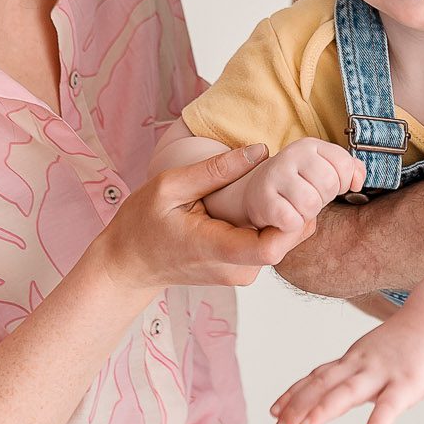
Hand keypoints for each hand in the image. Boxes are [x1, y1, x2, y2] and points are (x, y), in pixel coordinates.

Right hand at [97, 144, 300, 295]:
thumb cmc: (142, 225)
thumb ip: (216, 170)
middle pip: (286, 242)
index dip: (292, 217)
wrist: (128, 265)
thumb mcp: (170, 186)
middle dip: (294, 208)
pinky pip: (270, 243)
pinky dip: (272, 221)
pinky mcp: (241, 269)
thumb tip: (260, 150)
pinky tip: (259, 200)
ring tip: (271, 183)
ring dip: (284, 213)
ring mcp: (240, 273)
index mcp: (217, 249)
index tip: (288, 186)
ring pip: (282, 242)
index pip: (273, 247)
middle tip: (286, 174)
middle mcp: (235, 269)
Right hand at [242, 138, 365, 238]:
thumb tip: (357, 182)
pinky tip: (286, 218)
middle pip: (329, 184)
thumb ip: (349, 170)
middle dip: (324, 198)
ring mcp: (275, 176)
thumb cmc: (297, 184)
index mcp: (310, 146)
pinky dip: (293, 225)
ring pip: (312, 203)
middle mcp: (291, 155)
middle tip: (310, 198)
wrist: (257, 195)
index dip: (343, 182)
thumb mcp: (324, 169)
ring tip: (298, 208)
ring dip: (308, 213)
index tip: (329, 186)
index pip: (344, 164)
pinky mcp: (263, 200)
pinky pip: (292, 220)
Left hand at [269, 312, 423, 423]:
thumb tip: (326, 396)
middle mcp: (360, 364)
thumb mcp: (369, 356)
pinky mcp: (407, 384)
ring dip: (324, 409)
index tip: (273, 412)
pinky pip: (389, 407)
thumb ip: (349, 375)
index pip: (316, 376)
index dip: (294, 394)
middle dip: (298, 406)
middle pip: (323, 384)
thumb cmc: (402, 344)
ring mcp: (382, 373)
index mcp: (351, 360)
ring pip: (348, 391)